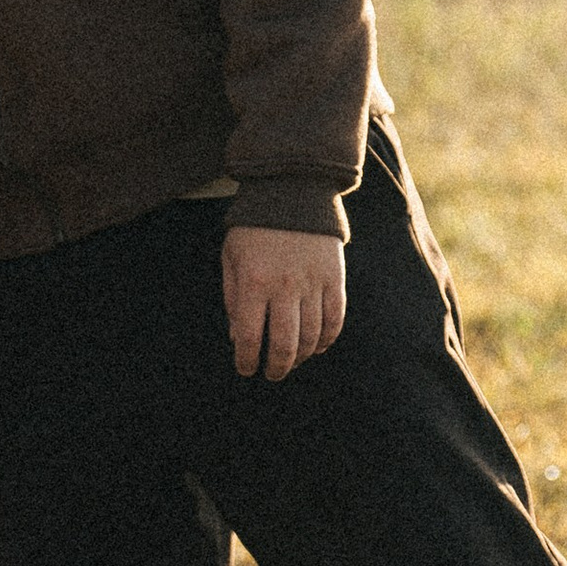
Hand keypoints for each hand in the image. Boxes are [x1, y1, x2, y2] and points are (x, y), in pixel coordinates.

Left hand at [223, 227, 346, 381]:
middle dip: (276, 367)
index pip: (249, 337)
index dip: (246, 361)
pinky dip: (327, 339)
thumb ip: (232, 299)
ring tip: (292, 361)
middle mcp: (284, 287)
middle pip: (284, 345)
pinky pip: (334, 319)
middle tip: (271, 374)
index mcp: (253, 283)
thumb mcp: (232, 258)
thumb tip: (238, 338)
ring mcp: (313, 283)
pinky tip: (318, 347)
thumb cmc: (254, 228)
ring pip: (311, 337)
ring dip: (301, 357)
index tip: (246, 369)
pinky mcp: (335, 278)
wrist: (293, 191)